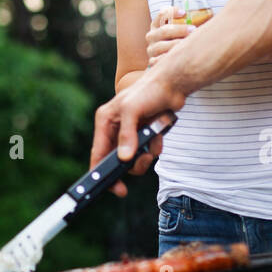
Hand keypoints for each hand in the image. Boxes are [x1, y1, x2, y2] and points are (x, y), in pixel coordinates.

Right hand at [90, 71, 183, 196]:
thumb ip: (126, 135)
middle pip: (117, 160)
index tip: (114, 188)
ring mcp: (131, 132)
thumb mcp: (132, 111)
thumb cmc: (149, 90)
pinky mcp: (144, 134)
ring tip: (154, 142)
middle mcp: (115, 128)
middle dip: (132, 163)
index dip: (102, 172)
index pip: (98, 152)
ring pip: (134, 159)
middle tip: (144, 161)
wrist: (173, 84)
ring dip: (146, 155)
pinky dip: (155, 147)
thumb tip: (124, 158)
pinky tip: (160, 135)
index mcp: (105, 120)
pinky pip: (147, 152)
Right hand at [146, 6, 196, 66]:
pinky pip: (158, 61)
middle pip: (164, 31)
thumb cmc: (181, 40)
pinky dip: (167, 59)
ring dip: (175, 44)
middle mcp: (152, 36)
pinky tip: (179, 58)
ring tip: (188, 44)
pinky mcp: (153, 62)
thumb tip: (208, 14)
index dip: (172, 12)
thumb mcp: (181, 29)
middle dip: (179, 30)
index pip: (162, 15)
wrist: (170, 61)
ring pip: (161, 46)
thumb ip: (189, 22)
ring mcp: (152, 49)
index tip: (184, 12)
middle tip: (193, 29)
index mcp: (157, 24)